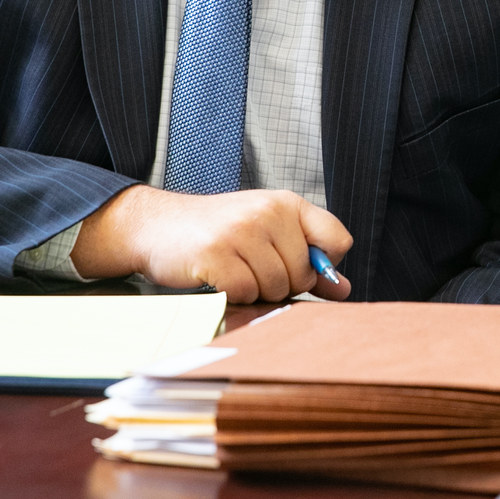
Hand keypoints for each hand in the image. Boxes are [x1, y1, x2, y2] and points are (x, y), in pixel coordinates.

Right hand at [70, 185, 353, 302]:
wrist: (157, 225)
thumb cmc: (216, 232)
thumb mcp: (266, 234)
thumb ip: (307, 260)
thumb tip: (342, 289)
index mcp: (286, 203)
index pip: (337, 239)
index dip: (323, 265)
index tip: (298, 266)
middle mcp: (268, 211)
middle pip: (304, 273)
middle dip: (282, 284)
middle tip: (252, 268)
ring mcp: (241, 231)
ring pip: (276, 287)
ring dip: (256, 291)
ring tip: (235, 270)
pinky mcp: (216, 254)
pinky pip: (246, 293)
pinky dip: (234, 295)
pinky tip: (218, 277)